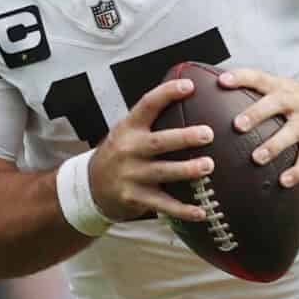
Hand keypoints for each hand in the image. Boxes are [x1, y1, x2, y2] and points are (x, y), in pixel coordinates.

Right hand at [88, 74, 218, 222]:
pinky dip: (183, 210)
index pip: (147, 104)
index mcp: (128, 128)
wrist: (91, 186)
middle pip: (158, 142)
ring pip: (162, 172)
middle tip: (208, 134)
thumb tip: (191, 92)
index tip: (189, 86)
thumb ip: (152, 119)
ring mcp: (130, 175)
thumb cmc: (121, 154)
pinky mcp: (134, 198)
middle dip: (184, 138)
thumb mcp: (128, 131)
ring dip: (187, 170)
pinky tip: (202, 212)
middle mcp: (128, 149)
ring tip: (208, 165)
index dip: (167, 93)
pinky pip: (163, 204)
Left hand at [219, 66, 298, 189]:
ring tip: (257, 158)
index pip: (259, 77)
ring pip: (292, 133)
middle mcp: (295, 102)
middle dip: (256, 114)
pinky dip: (296, 171)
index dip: (241, 77)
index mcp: (282, 87)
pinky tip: (283, 181)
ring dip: (274, 146)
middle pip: (276, 104)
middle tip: (238, 125)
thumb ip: (254, 91)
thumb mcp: (281, 89)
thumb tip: (213, 91)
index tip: (223, 82)